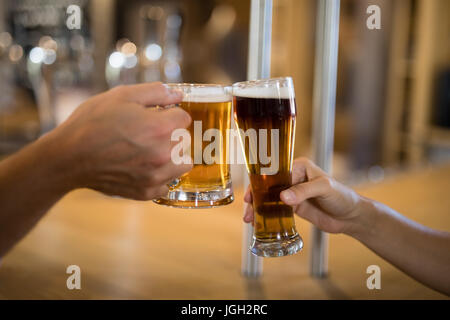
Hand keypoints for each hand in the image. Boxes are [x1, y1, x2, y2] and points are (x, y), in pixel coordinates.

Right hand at [47, 82, 192, 199]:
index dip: (171, 113)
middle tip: (150, 133)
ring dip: (173, 157)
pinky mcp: (146, 192)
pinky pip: (166, 184)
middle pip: (185, 141)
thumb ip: (156, 92)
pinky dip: (159, 176)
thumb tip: (178, 94)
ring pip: (183, 165)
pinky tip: (143, 167)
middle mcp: (163, 154)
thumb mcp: (122, 95)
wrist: (68, 157)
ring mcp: (155, 175)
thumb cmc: (92, 122)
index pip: (184, 118)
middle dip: (172, 134)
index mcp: (160, 127)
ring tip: (151, 151)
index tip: (158, 115)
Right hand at [243, 157, 368, 235]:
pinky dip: (266, 216)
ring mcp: (292, 193)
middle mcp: (293, 178)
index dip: (260, 183)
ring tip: (249, 219)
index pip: (274, 172)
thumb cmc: (342, 196)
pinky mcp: (293, 207)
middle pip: (268, 186)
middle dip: (255, 197)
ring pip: (269, 198)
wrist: (351, 217)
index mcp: (299, 166)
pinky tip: (258, 222)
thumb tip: (282, 197)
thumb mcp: (324, 189)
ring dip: (258, 208)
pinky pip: (275, 210)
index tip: (251, 194)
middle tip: (248, 210)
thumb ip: (303, 191)